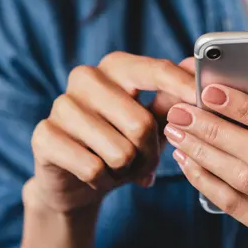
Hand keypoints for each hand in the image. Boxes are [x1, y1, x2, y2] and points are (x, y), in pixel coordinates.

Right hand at [24, 53, 195, 213]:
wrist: (76, 180)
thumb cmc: (121, 142)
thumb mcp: (152, 121)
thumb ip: (173, 98)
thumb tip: (197, 67)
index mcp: (116, 66)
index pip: (156, 70)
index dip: (183, 87)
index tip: (203, 101)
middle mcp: (86, 77)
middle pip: (141, 123)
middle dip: (150, 154)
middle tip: (145, 163)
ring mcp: (61, 104)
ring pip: (119, 151)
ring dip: (127, 170)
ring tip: (119, 168)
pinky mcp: (44, 135)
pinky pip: (93, 168)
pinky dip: (103, 181)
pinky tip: (96, 176)